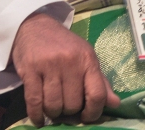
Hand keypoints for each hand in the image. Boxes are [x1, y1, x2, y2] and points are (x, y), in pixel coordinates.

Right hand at [11, 12, 119, 126]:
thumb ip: (99, 81)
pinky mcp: (29, 69)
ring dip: (53, 112)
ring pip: (54, 105)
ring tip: (52, 107)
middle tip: (64, 106)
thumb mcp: (85, 57)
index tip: (86, 116)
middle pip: (73, 103)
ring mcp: (48, 65)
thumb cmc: (62, 44)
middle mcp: (69, 61)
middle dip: (69, 111)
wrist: (34, 25)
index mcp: (87, 59)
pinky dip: (36, 114)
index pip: (97, 94)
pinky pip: (34, 101)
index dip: (93, 112)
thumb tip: (115, 103)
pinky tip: (38, 118)